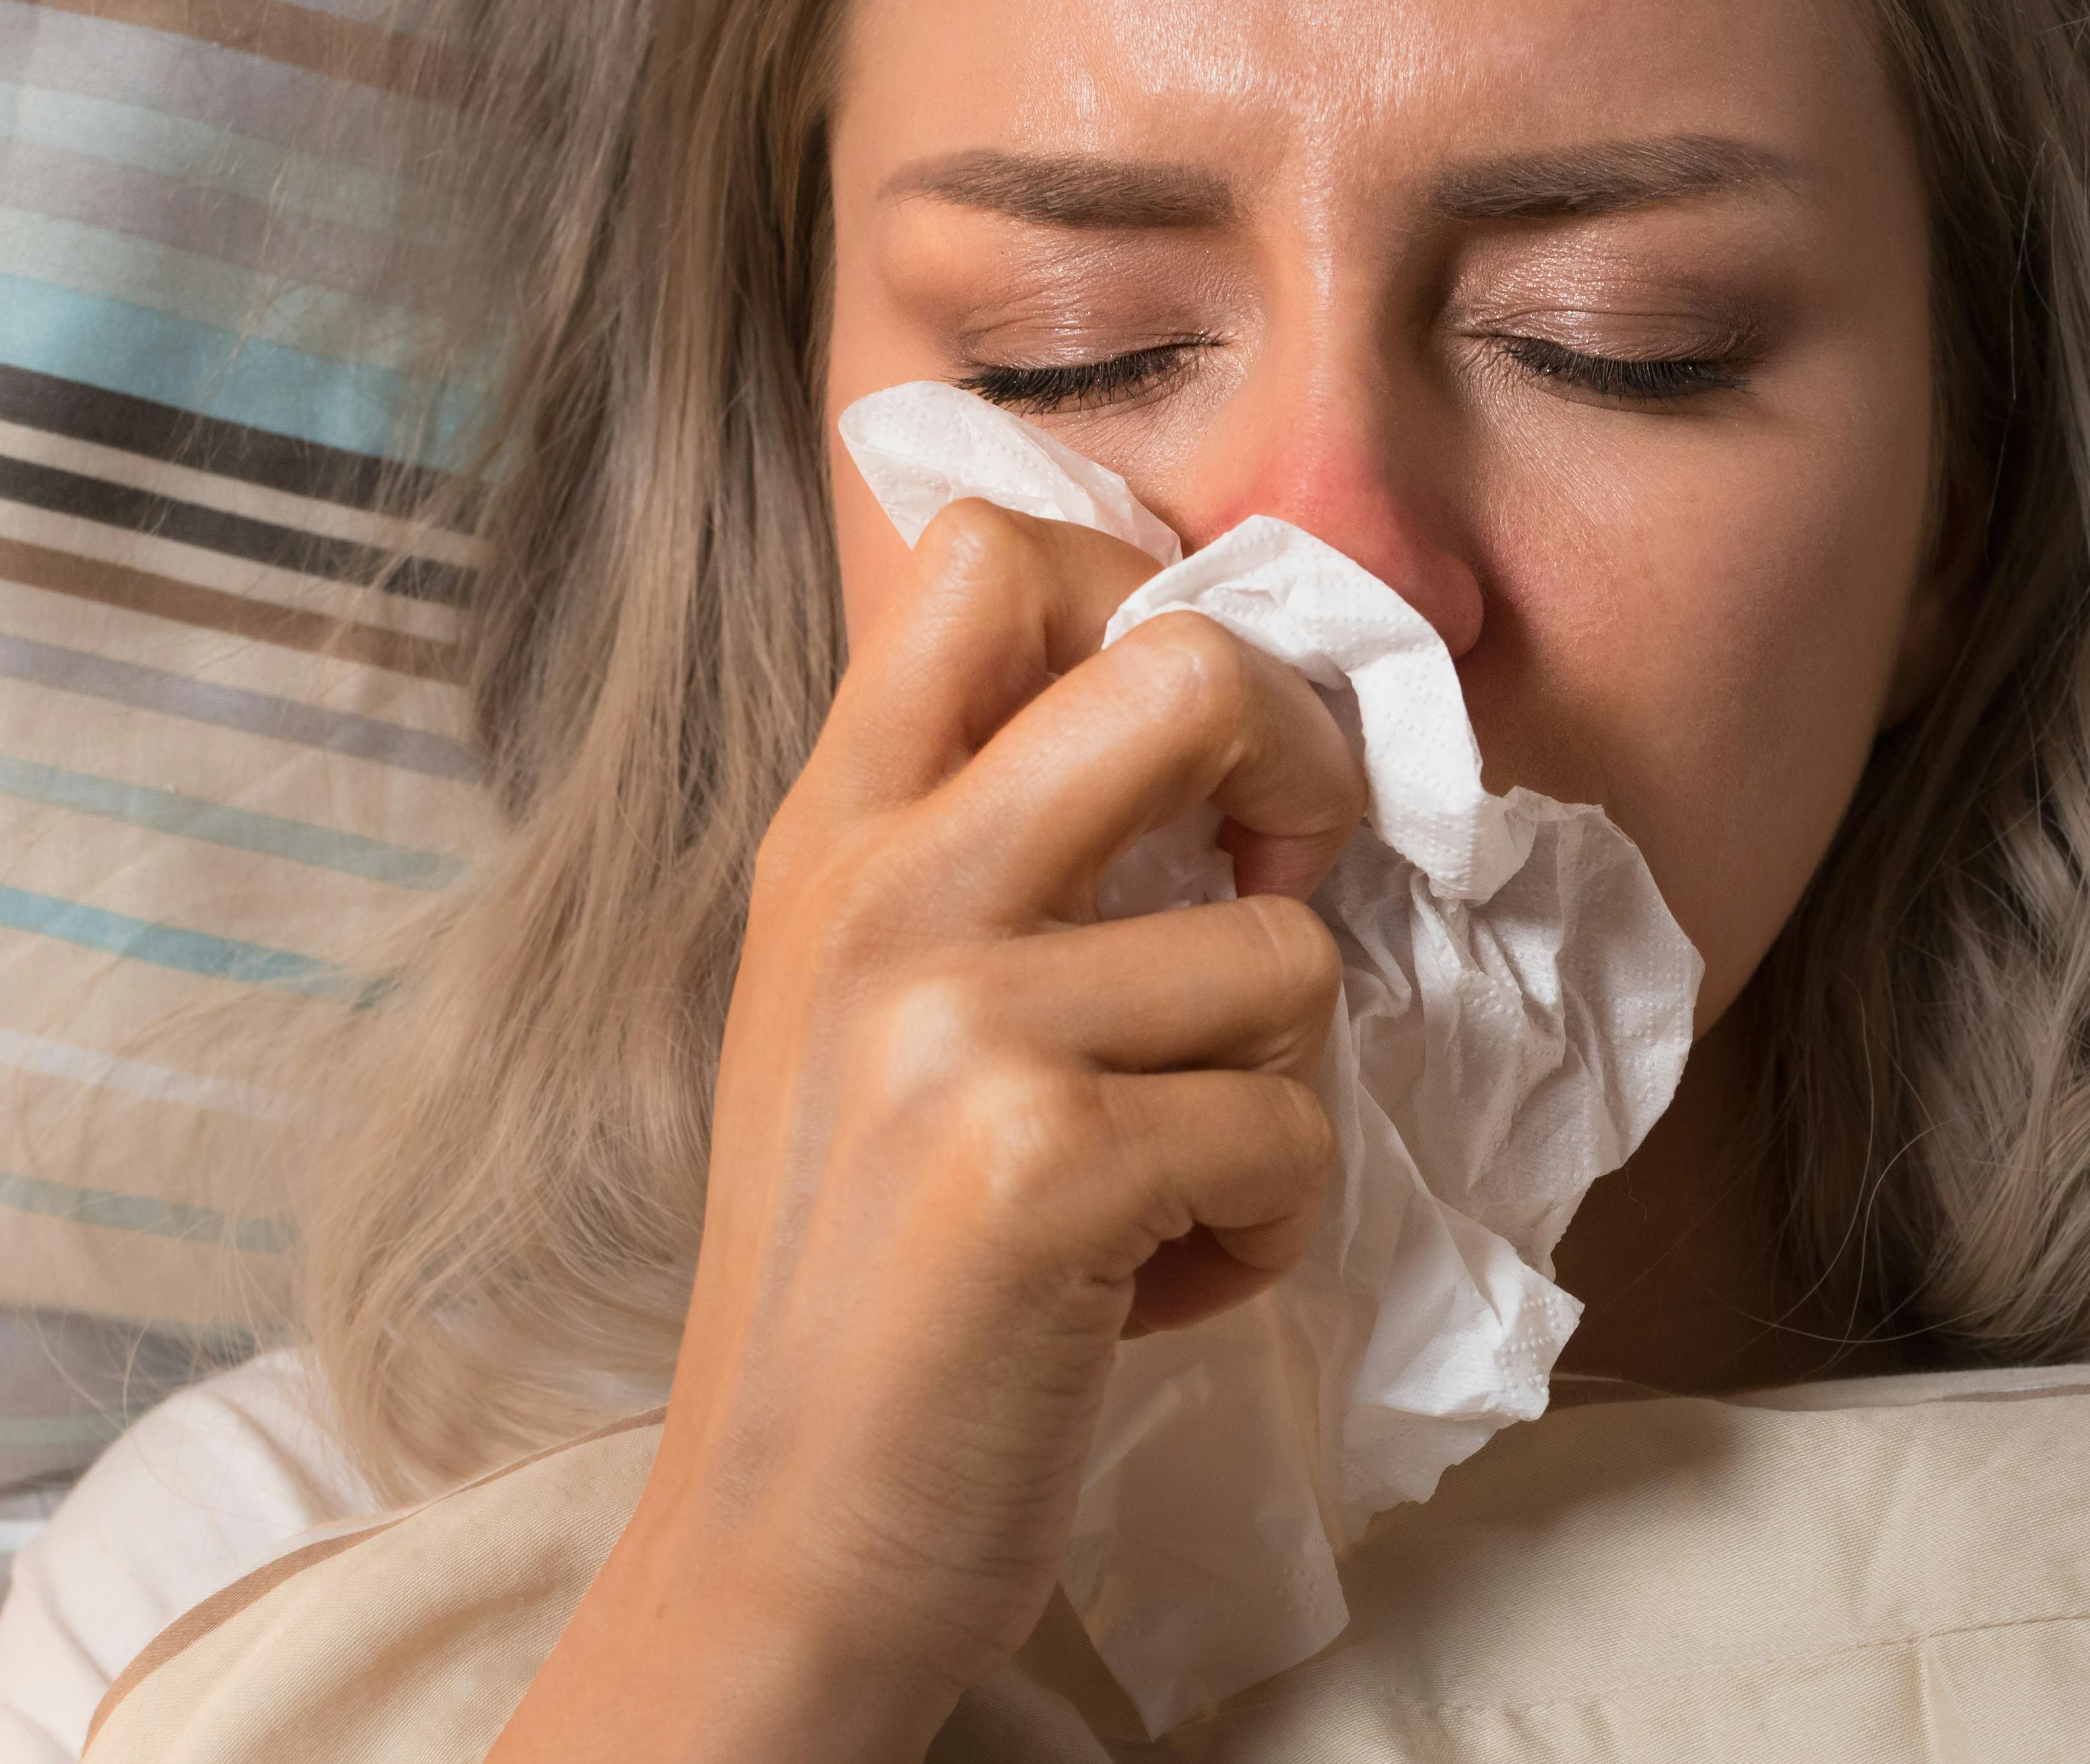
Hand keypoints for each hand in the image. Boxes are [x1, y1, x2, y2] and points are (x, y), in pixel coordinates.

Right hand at [488, 501, 1362, 1761]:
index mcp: (837, 831)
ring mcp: (951, 1021)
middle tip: (1274, 896)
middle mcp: (880, 892)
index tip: (1204, 750)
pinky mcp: (1040, 1164)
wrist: (781, 1537)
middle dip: (1308, 773)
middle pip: (1189, 670)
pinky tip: (1142, 1287)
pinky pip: (1290, 1136)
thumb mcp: (870, 1004)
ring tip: (1157, 1183)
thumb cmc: (871, 1270)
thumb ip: (995, 841)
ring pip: (1291, 953)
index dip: (1156, 598)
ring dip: (1278, 1097)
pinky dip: (1261, 1234)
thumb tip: (1221, 700)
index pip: (990, 552)